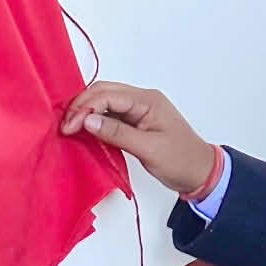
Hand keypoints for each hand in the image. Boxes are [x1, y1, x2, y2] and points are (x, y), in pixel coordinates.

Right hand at [61, 81, 218, 195]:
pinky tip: (85, 131)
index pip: (108, 95)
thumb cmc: (181, 160)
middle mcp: (142, 99)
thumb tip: (88, 120)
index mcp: (147, 100)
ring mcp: (139, 109)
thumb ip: (117, 133)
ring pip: (105, 102)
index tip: (69, 126)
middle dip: (82, 106)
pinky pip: (111, 115)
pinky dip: (96, 120)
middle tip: (65, 127)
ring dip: (87, 112)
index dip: (85, 108)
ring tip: (70, 128)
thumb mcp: (148, 149)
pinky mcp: (136, 122)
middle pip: (104, 92)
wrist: (200, 172)